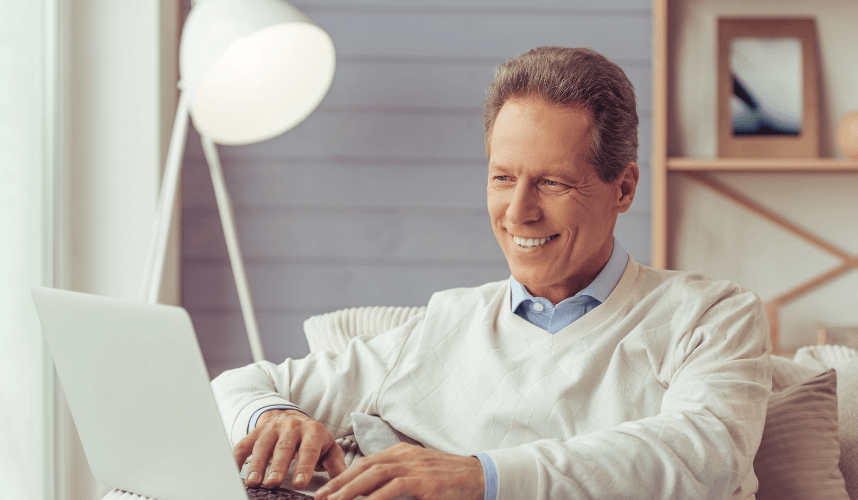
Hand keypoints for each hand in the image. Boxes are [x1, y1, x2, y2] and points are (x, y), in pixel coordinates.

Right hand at [234, 409, 346, 489]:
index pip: (309, 449)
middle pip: (284, 447)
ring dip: (256, 464)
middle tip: (273, 483)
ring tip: (254, 481)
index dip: (304, 466)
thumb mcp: (328, 448)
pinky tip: (234, 470)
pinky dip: (237, 457)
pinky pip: (244, 444)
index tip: (300, 483)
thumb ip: (335, 465)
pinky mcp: (256, 432)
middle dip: (277, 466)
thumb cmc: (312, 438)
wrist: (292, 417)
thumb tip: (344, 483)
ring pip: (263, 446)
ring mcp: (272, 429)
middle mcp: (291, 428)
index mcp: (312, 432)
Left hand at [313, 442, 484, 499]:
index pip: (365, 462)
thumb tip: (373, 493)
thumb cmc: (449, 478)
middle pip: (365, 466)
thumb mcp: (420, 473)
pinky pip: (395, 488)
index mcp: (401, 452)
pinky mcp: (425, 482)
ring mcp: (415, 467)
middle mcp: (405, 456)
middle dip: (339, 483)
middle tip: (321, 497)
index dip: (343, 475)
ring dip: (351, 489)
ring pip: (375, 475)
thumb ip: (397, 479)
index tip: (326, 489)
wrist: (480, 476)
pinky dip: (376, 497)